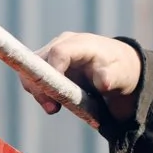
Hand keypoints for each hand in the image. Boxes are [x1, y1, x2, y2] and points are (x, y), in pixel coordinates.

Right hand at [20, 32, 142, 121]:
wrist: (116, 67)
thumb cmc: (118, 70)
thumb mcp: (121, 75)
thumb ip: (111, 78)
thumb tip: (103, 82)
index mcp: (81, 43)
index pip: (58, 53)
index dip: (53, 72)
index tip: (56, 96)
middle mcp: (62, 43)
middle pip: (38, 61)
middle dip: (40, 86)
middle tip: (52, 108)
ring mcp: (52, 52)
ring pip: (31, 69)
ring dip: (37, 91)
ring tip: (54, 108)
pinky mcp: (47, 63)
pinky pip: (33, 76)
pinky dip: (39, 92)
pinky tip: (53, 104)